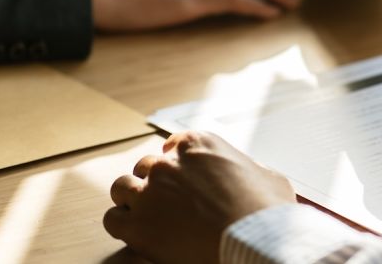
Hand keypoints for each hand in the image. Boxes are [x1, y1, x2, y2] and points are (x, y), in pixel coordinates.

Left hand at [103, 131, 296, 263]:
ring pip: (121, 188)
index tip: (182, 176)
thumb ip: (250, 170)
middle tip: (166, 201)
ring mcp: (150, 193)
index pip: (174, 145)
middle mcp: (169, 164)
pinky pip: (113, 220)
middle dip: (154, 182)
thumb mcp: (268, 176)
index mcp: (199, 145)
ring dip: (131, 199)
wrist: (253, 237)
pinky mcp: (137, 224)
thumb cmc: (265, 210)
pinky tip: (135, 232)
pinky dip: (122, 225)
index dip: (177, 162)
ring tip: (146, 214)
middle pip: (146, 166)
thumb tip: (253, 177)